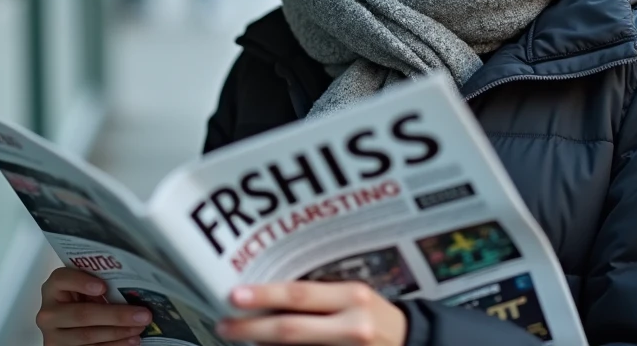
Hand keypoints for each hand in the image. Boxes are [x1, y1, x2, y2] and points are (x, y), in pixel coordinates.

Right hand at [36, 267, 152, 345]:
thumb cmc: (80, 300)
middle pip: (82, 314)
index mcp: (53, 289)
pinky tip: (130, 340)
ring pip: (87, 335)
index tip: (103, 287)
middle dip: (115, 315)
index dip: (81, 282)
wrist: (65, 325)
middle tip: (142, 315)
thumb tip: (133, 290)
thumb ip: (98, 285)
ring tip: (139, 328)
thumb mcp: (84, 289)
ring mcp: (53, 336)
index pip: (61, 279)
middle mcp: (48, 313)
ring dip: (118, 333)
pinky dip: (114, 345)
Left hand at [216, 281, 406, 345]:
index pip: (300, 296)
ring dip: (263, 345)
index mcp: (352, 297)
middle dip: (252, 329)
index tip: (235, 295)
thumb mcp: (353, 297)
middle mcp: (352, 325)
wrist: (411, 342)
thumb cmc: (375, 314)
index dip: (265, 295)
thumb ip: (319, 297)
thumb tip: (270, 298)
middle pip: (291, 330)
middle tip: (224, 325)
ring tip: (239, 337)